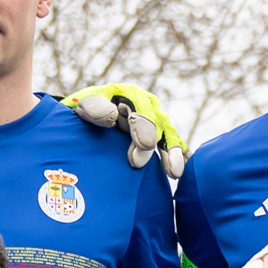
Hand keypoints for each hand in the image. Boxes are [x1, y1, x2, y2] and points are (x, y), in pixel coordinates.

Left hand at [65, 82, 188, 182]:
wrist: (90, 114)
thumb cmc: (87, 109)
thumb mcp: (85, 104)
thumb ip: (95, 108)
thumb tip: (112, 115)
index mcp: (131, 95)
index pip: (142, 111)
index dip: (145, 128)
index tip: (146, 146)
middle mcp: (148, 105)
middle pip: (159, 126)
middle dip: (160, 146)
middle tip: (150, 166)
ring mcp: (156, 120)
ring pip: (169, 136)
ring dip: (173, 154)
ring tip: (174, 173)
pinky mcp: (160, 134)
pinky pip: (173, 144)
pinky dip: (181, 156)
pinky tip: (182, 170)